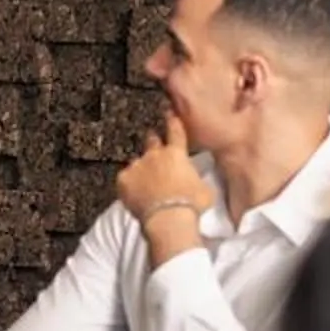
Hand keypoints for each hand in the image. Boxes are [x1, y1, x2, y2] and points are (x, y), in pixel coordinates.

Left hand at [116, 114, 213, 263]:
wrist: (168, 218)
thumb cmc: (191, 205)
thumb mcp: (206, 188)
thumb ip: (198, 178)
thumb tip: (199, 180)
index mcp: (176, 153)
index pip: (174, 130)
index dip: (171, 119)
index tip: (167, 111)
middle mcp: (155, 154)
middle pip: (151, 140)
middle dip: (152, 140)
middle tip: (153, 144)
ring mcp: (137, 166)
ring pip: (137, 162)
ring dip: (141, 168)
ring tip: (145, 182)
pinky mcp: (124, 179)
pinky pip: (125, 177)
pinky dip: (128, 183)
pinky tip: (134, 193)